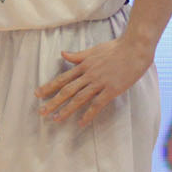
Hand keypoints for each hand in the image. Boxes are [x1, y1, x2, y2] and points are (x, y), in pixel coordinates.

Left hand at [36, 33, 153, 126]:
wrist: (135, 48)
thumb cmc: (116, 48)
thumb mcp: (93, 50)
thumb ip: (78, 55)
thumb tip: (62, 53)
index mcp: (83, 65)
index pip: (62, 78)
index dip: (49, 87)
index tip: (37, 94)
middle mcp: (88, 74)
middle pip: (67, 90)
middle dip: (53, 101)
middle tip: (41, 112)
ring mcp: (99, 82)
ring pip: (79, 98)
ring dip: (67, 109)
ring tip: (56, 119)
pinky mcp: (111, 89)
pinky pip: (97, 104)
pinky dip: (88, 114)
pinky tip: (81, 123)